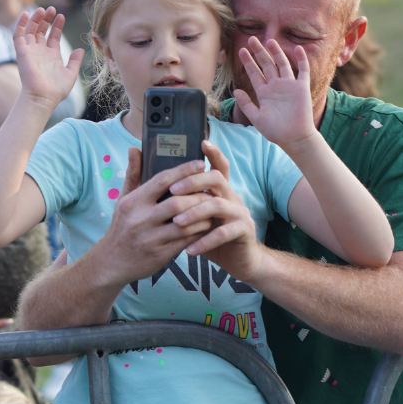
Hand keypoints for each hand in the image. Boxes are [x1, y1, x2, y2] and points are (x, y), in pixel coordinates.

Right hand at [13, 7, 82, 108]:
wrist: (42, 97)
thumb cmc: (57, 90)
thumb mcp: (71, 74)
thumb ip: (75, 61)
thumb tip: (81, 49)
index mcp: (51, 56)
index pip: (52, 36)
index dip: (56, 25)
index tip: (61, 16)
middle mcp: (40, 52)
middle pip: (41, 31)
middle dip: (46, 19)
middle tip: (52, 9)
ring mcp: (30, 51)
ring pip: (30, 30)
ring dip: (35, 19)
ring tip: (43, 9)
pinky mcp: (21, 52)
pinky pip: (18, 35)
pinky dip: (20, 24)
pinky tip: (26, 14)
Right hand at [88, 147, 216, 286]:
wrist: (111, 262)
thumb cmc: (121, 226)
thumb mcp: (123, 200)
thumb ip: (133, 174)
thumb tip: (135, 148)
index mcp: (133, 202)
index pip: (162, 180)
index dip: (184, 171)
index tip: (201, 164)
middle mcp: (140, 219)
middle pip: (177, 203)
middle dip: (198, 196)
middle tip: (211, 190)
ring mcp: (150, 238)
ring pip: (185, 224)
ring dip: (202, 216)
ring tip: (211, 208)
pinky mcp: (160, 255)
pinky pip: (186, 241)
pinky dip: (199, 232)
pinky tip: (205, 226)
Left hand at [176, 142, 264, 281]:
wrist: (239, 261)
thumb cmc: (210, 236)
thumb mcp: (194, 217)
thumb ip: (181, 202)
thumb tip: (157, 185)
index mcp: (219, 191)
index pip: (218, 166)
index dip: (213, 153)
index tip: (202, 142)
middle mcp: (231, 197)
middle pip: (216, 178)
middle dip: (193, 182)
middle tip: (172, 191)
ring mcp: (240, 213)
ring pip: (218, 205)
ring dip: (195, 212)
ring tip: (176, 222)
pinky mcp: (244, 231)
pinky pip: (224, 233)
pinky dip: (205, 241)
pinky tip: (189, 250)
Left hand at [232, 37, 316, 150]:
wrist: (294, 138)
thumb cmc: (275, 131)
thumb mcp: (256, 118)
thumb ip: (246, 104)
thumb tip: (235, 91)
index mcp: (264, 93)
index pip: (254, 73)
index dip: (248, 62)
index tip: (241, 51)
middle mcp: (276, 86)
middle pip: (266, 65)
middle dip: (259, 52)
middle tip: (252, 39)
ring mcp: (289, 86)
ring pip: (282, 64)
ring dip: (276, 52)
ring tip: (269, 40)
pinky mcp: (301, 88)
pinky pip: (302, 70)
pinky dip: (301, 60)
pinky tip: (297, 49)